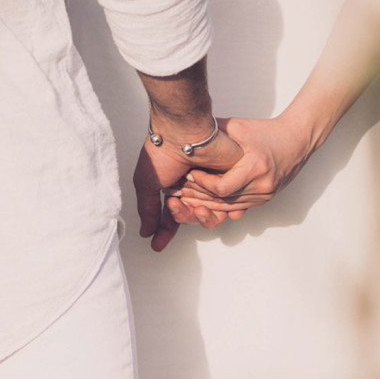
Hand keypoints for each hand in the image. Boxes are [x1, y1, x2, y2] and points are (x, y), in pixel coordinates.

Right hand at [133, 127, 242, 250]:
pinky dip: (217, 200)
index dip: (166, 230)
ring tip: (192, 202)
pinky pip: (230, 203)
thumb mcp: (148, 182)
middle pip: (193, 216)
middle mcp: (195, 185)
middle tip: (175, 203)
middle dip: (183, 216)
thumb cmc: (163, 152)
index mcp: (176, 184)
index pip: (174, 214)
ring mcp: (214, 182)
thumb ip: (149, 210)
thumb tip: (146, 233)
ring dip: (201, 214)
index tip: (157, 245)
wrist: (185, 133)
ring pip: (212, 214)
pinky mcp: (233, 179)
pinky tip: (207, 186)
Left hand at [178, 116, 314, 211]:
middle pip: (224, 201)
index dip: (202, 184)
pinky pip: (239, 206)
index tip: (190, 174)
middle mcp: (262, 185)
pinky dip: (221, 205)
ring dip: (208, 203)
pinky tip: (205, 201)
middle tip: (181, 190)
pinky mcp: (266, 198)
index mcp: (255, 167)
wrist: (297, 139)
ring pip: (230, 207)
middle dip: (199, 196)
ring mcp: (266, 194)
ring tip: (187, 197)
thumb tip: (188, 133)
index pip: (222, 187)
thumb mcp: (239, 127)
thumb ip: (214, 131)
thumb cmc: (267, 131)